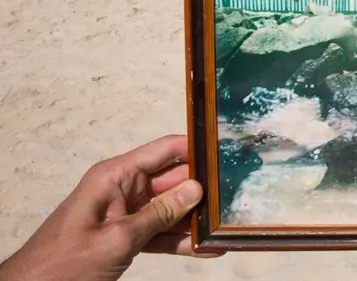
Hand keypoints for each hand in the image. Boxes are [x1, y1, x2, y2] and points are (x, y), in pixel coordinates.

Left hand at [0, 134, 220, 280]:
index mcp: (116, 176)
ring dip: (195, 221)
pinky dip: (180, 241)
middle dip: (203, 190)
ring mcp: (126, 213)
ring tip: (227, 228)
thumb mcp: (117, 239)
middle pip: (173, 181)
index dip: (196, 148)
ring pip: (170, 210)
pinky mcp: (126, 236)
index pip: (165, 151)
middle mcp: (124, 188)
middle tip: (237, 197)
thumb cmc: (64, 263)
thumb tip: (196, 190)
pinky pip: (160, 233)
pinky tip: (206, 248)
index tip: (228, 150)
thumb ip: (159, 214)